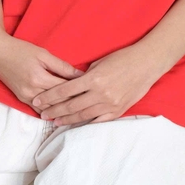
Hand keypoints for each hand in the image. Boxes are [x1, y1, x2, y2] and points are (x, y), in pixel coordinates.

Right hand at [0, 33, 84, 110]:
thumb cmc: (21, 50)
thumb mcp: (43, 54)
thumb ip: (62, 66)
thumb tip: (80, 75)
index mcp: (39, 78)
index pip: (64, 89)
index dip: (78, 91)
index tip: (91, 92)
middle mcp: (32, 91)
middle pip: (58, 102)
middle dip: (74, 103)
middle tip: (90, 104)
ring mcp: (26, 97)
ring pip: (49, 109)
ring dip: (63, 111)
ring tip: (79, 111)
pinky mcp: (21, 99)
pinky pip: (39, 110)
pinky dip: (50, 112)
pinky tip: (60, 114)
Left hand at [30, 44, 161, 125]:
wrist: (147, 64)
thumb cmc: (123, 58)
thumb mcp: (100, 62)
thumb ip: (85, 76)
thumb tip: (73, 84)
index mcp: (93, 79)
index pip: (64, 91)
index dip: (49, 97)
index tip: (38, 101)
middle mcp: (100, 94)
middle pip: (71, 106)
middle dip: (54, 111)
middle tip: (42, 114)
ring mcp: (109, 104)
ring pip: (82, 116)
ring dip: (66, 120)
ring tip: (55, 121)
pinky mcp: (118, 111)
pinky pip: (98, 121)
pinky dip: (85, 124)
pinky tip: (75, 126)